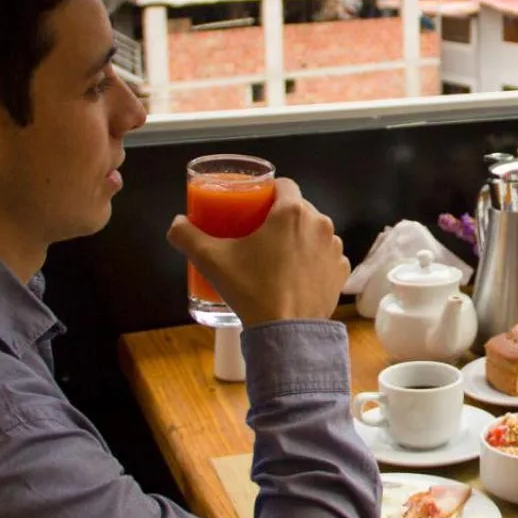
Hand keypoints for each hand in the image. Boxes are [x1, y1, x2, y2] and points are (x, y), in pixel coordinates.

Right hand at [168, 178, 349, 325]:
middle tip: (260, 235)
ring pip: (314, 231)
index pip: (284, 185)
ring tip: (278, 256)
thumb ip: (188, 236)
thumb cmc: (251, 289)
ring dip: (299, 238)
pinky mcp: (341, 270)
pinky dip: (314, 260)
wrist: (286, 332)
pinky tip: (297, 274)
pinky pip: (326, 255)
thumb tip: (176, 223)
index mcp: (292, 212)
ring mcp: (334, 248)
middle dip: (281, 217)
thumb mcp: (212, 260)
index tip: (255, 206)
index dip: (268, 192)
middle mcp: (320, 224)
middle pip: (299, 208)